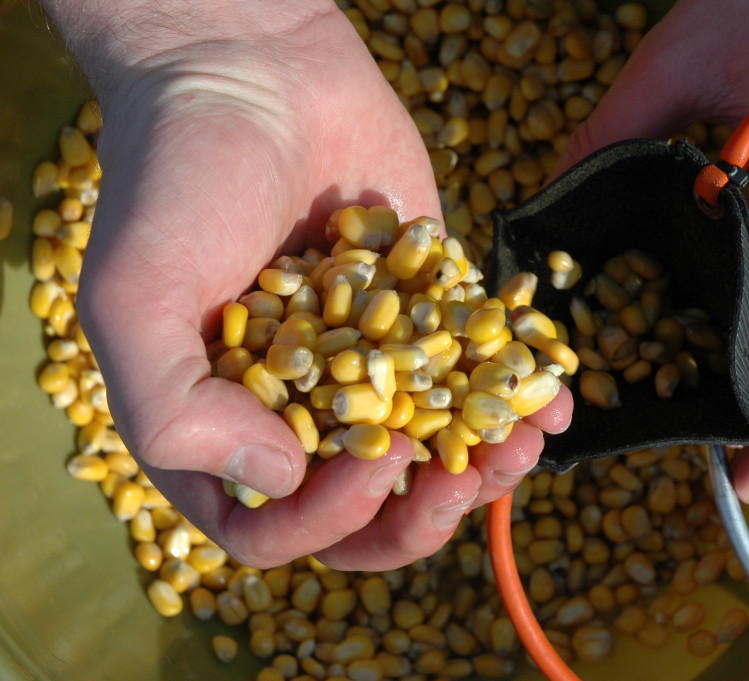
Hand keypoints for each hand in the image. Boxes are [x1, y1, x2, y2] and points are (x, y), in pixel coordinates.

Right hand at [45, 0, 571, 568]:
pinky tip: (553, 399)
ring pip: (432, 454)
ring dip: (485, 466)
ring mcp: (368, 363)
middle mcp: (297, 408)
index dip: (328, 522)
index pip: (276, 528)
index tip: (373, 466)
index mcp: (220, 427)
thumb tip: (277, 477)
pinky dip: (519, 394)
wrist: (254, 69)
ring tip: (525, 443)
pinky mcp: (425, 313)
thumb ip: (175, 410)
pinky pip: (475, 374)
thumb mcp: (134, 298)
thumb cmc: (178, 178)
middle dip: (424, 513)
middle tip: (468, 482)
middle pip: (365, 511)